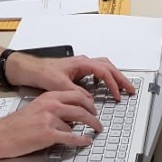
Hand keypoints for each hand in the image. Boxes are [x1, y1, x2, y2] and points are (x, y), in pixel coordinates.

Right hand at [0, 90, 101, 158]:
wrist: (2, 134)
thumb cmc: (17, 123)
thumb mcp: (38, 108)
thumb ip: (54, 107)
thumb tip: (70, 116)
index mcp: (49, 96)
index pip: (76, 94)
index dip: (88, 101)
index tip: (94, 107)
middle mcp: (51, 105)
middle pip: (81, 106)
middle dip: (93, 113)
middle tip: (98, 120)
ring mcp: (50, 119)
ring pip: (78, 120)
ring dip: (90, 126)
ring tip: (95, 130)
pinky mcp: (48, 133)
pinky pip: (71, 136)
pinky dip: (81, 140)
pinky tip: (86, 141)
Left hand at [7, 54, 135, 102]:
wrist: (30, 69)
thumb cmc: (42, 72)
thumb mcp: (59, 85)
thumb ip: (76, 92)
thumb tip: (89, 99)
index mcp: (82, 63)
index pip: (104, 72)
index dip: (113, 84)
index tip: (117, 95)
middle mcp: (84, 62)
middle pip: (109, 67)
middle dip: (121, 78)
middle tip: (130, 89)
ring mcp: (82, 65)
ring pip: (105, 67)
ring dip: (114, 77)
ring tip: (122, 88)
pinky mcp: (78, 70)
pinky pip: (97, 71)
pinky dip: (104, 78)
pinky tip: (103, 87)